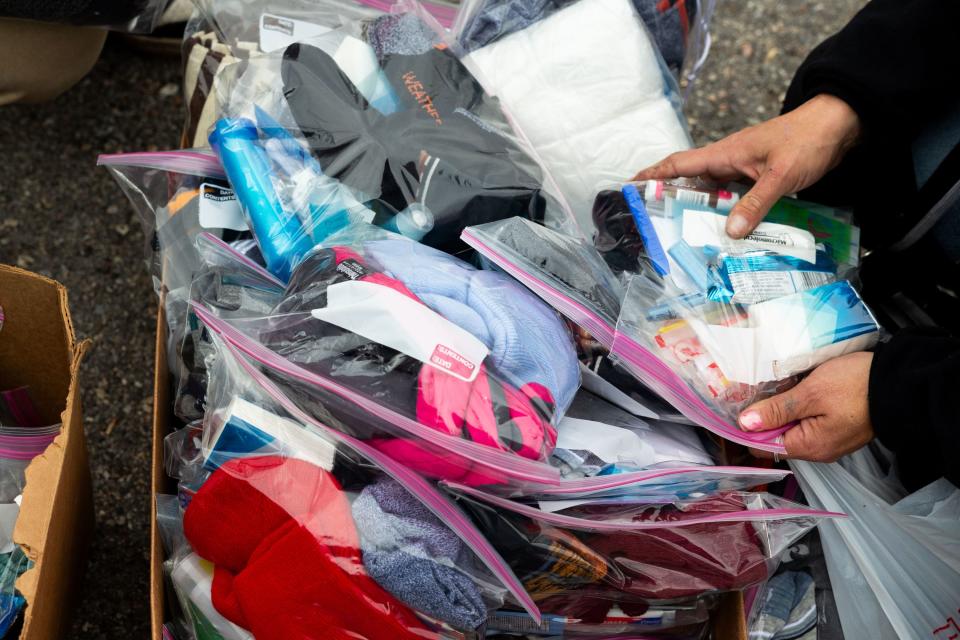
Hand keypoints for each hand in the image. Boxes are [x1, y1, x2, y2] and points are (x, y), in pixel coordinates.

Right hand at [633, 94, 860, 238]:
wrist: (840, 124)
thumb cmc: (808, 140)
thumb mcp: (781, 174)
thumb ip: (756, 203)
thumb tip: (731, 232)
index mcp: (725, 152)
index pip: (680, 164)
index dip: (653, 174)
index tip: (630, 186)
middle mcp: (729, 160)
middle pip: (691, 181)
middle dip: (669, 198)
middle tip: (652, 222)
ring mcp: (744, 168)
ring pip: (713, 191)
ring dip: (699, 209)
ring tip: (684, 234)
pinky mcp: (759, 176)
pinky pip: (734, 196)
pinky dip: (725, 212)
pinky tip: (725, 230)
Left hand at [740, 352, 873, 462]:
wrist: (898, 380)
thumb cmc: (855, 386)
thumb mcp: (810, 394)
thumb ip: (776, 410)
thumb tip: (745, 423)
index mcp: (809, 447)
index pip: (763, 447)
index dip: (748, 428)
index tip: (739, 405)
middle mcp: (818, 450)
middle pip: (776, 437)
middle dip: (766, 415)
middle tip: (760, 389)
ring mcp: (829, 439)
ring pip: (792, 426)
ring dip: (783, 408)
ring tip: (780, 386)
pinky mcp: (837, 426)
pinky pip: (808, 420)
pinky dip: (799, 406)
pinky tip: (798, 388)